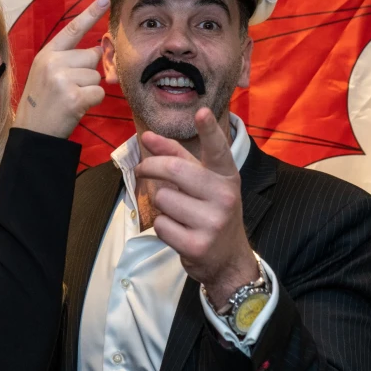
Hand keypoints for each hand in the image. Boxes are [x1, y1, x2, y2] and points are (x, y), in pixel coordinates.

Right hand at [14, 0, 108, 137]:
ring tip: (70, 98)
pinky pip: (98, 92)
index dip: (90, 13)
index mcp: (47, 54)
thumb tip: (99, 49)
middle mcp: (54, 62)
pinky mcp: (74, 97)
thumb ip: (68, 59)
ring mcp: (63, 79)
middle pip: (92, 56)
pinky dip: (92, 102)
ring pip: (97, 76)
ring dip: (89, 89)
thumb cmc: (42, 103)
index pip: (73, 29)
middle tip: (69, 88)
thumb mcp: (47, 73)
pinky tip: (76, 107)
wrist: (32, 133)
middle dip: (87, 72)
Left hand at [135, 108, 259, 308]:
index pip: (218, 149)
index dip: (209, 130)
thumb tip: (148, 136)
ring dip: (160, 204)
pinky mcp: (198, 245)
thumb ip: (177, 157)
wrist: (228, 259)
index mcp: (226, 176)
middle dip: (150, 167)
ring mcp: (213, 222)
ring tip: (176, 212)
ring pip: (163, 198)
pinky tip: (178, 232)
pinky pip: (161, 225)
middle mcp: (224, 196)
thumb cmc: (211, 212)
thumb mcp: (204, 183)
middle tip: (141, 170)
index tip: (202, 111)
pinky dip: (162, 227)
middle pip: (174, 170)